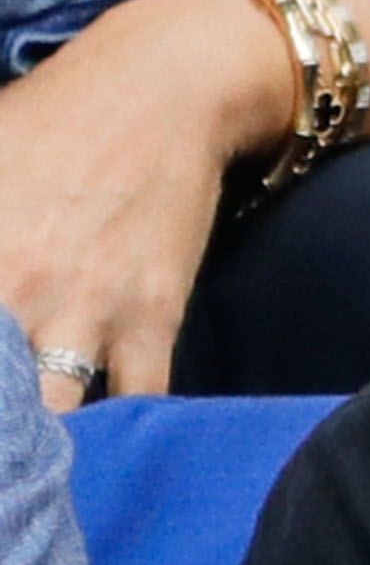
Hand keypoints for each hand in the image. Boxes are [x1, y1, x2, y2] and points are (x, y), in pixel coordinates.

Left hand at [0, 0, 295, 405]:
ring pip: (56, 412)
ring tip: (28, 470)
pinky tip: (105, 444)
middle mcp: (15, 284)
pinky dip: (125, 428)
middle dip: (0, 431)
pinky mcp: (153, 318)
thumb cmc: (44, 122)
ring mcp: (88, 308)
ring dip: (42, 442)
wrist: (159, 94)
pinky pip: (140, 398)